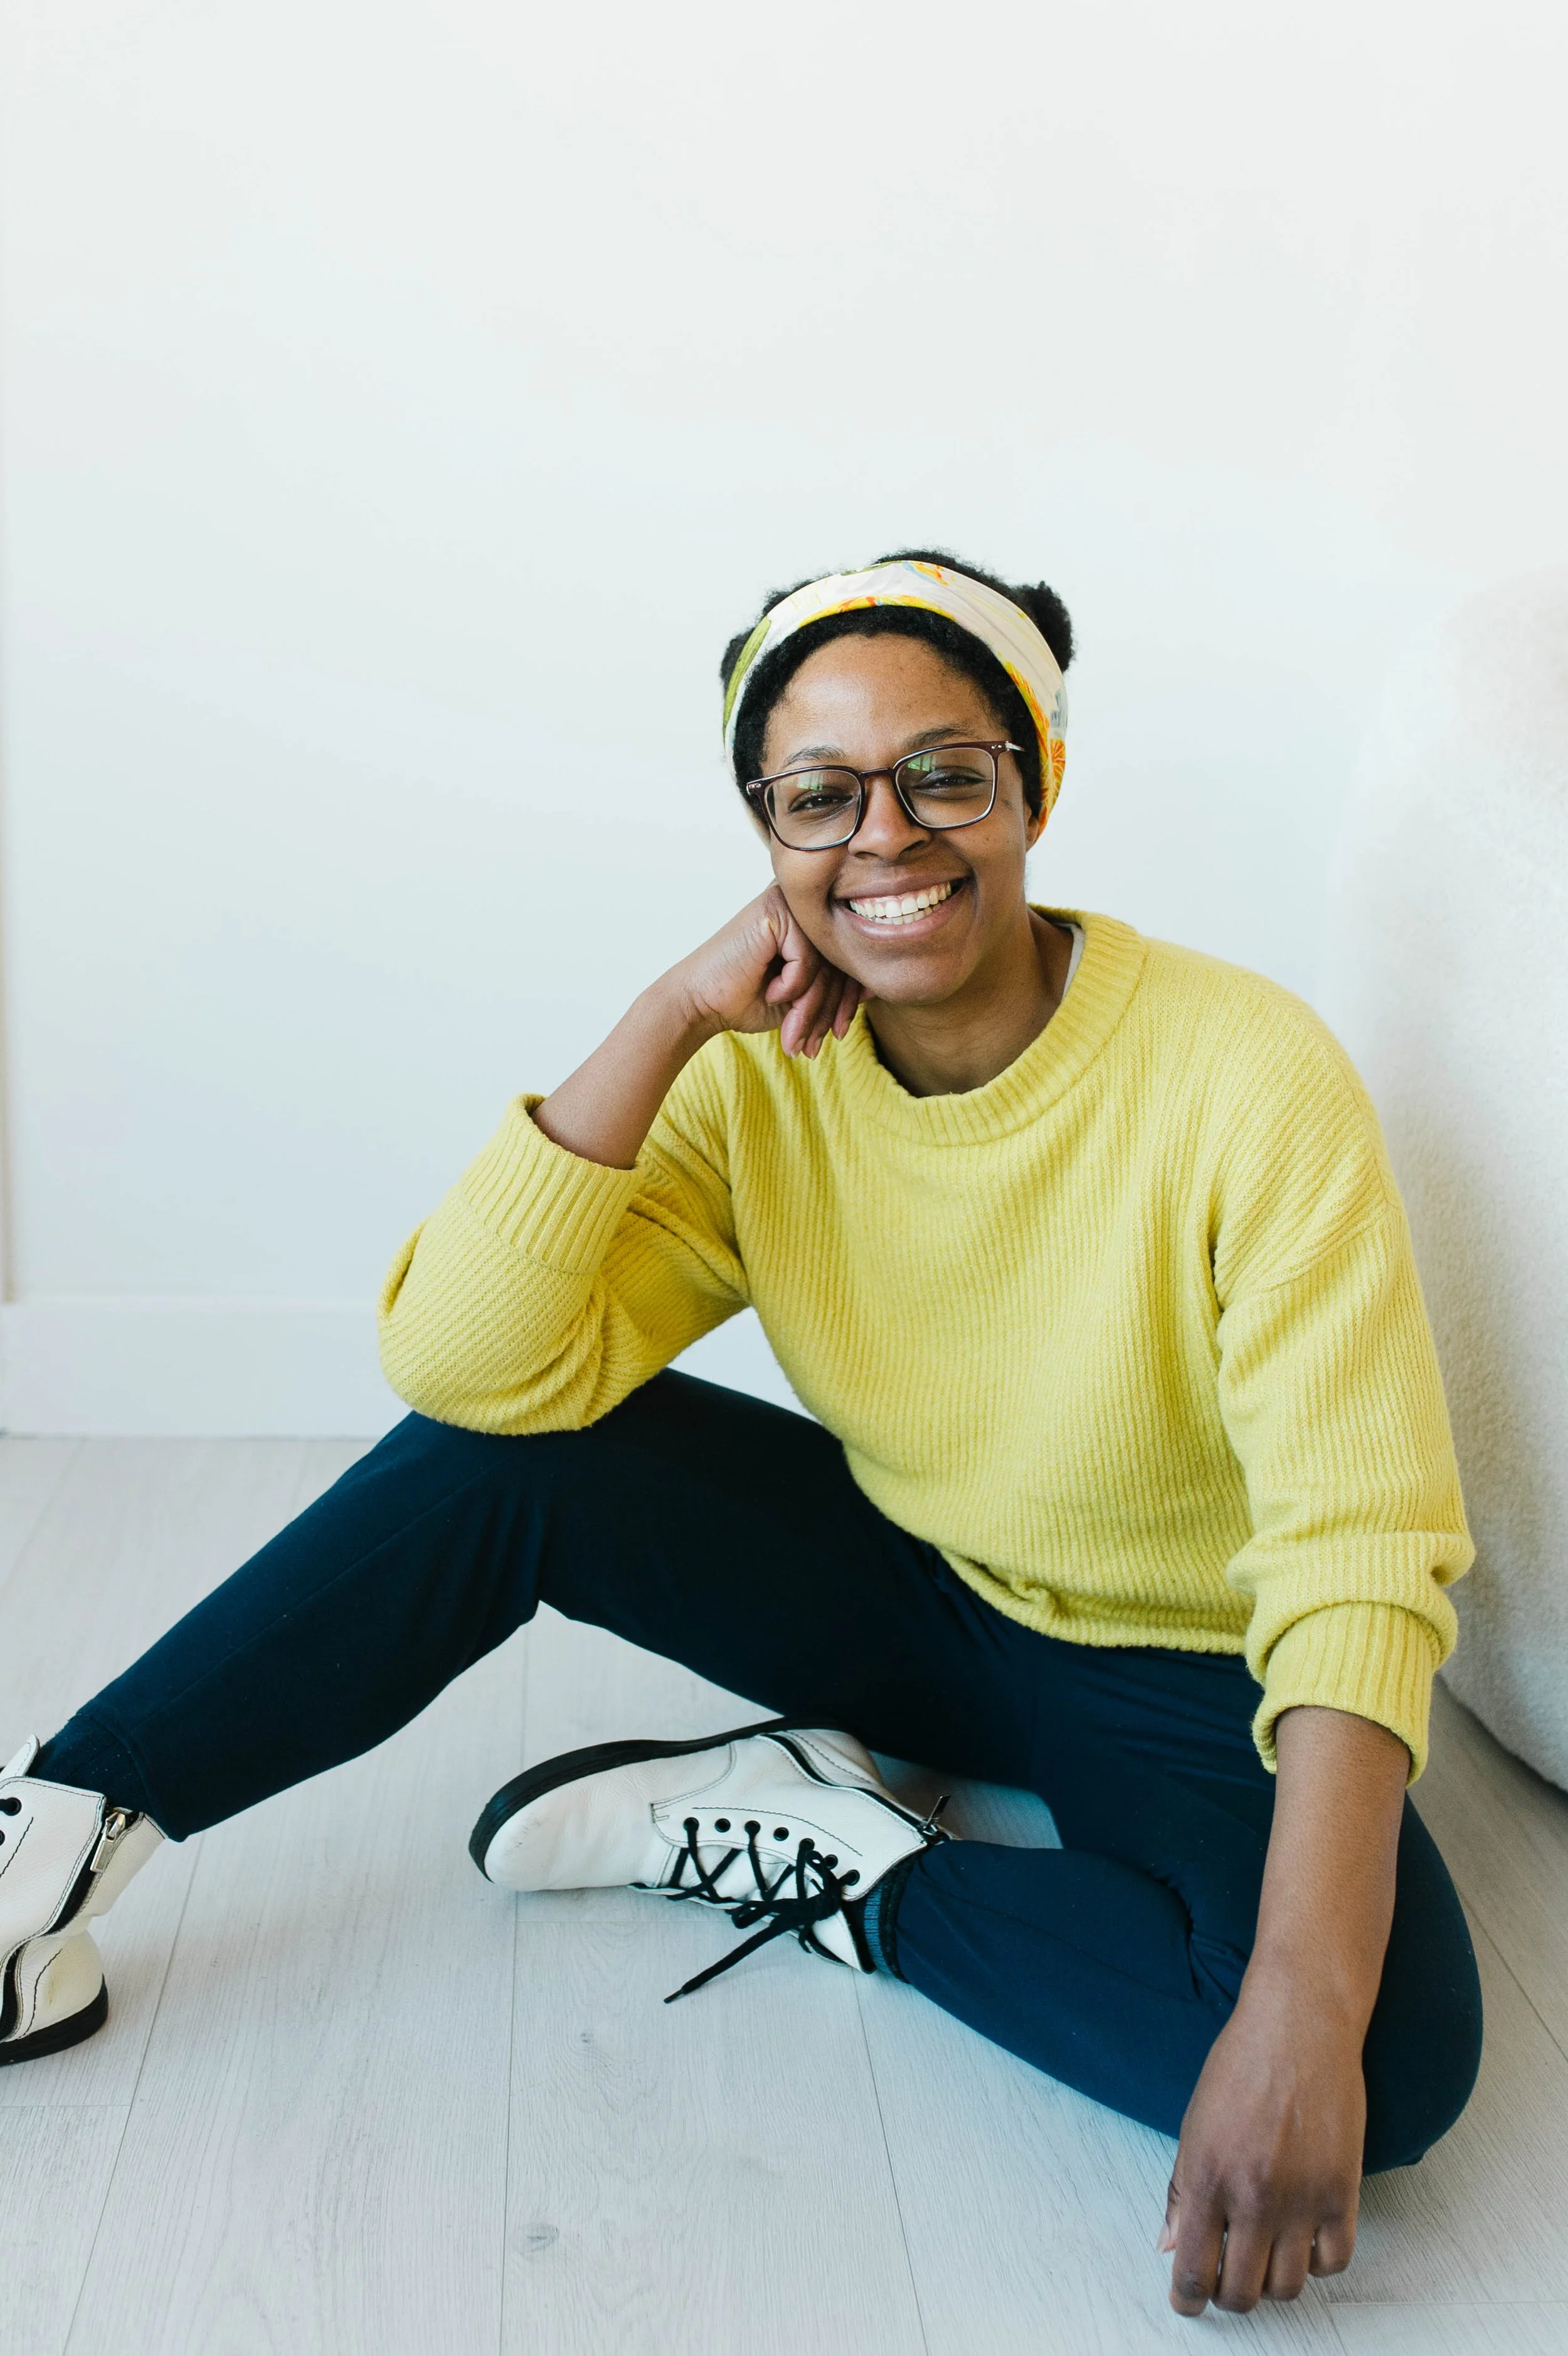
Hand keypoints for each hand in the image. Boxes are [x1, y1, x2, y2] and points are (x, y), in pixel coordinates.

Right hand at [666, 885, 862, 1059]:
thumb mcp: (802, 998)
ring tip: (794, 1034)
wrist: (700, 1003)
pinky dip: (791, 985)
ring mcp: (789, 903)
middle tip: (813, 1044)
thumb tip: (874, 987)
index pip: (846, 959)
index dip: (847, 1000)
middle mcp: (803, 905)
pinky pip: (806, 958)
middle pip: (839, 961)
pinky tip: (770, 991)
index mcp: (810, 921)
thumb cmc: (746, 999)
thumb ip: (833, 988)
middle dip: (830, 1011)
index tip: (839, 1032)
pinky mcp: (775, 911)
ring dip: (811, 1007)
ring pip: (826, 963)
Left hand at [1159, 1973, 1364, 2315]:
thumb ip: (1182, 2192)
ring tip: (1267, 2255)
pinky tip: (1306, 2238)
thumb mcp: (1195, 2124)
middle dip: (1230, 2295)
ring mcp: (1300, 2198)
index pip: (1191, 2271)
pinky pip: (1333, 2263)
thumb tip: (1170, 2248)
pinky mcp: (1342, 2192)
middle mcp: (1251, 2196)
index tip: (1188, 2301)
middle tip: (1229, 2276)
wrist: (1299, 2024)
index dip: (1187, 2299)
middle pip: (1240, 2292)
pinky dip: (1318, 2262)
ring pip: (1287, 2287)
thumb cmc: (1241, 2066)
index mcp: (1205, 2177)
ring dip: (1273, 2282)